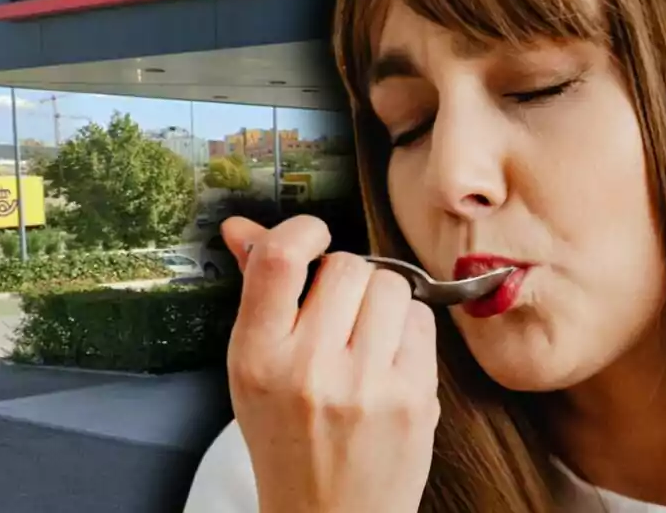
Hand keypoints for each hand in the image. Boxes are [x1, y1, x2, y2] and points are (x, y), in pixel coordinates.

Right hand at [223, 215, 438, 512]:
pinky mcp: (415, 398)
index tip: (312, 238)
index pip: (278, 260)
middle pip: (348, 265)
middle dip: (347, 277)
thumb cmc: (287, 438)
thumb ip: (257, 292)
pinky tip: (390, 359)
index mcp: (257, 357)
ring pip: (392, 284)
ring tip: (366, 335)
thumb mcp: (252, 370)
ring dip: (382, 298)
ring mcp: (367, 385)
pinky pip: (423, 319)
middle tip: (339, 311)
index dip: (302, 230)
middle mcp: (310, 369)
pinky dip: (409, 328)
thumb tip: (242, 226)